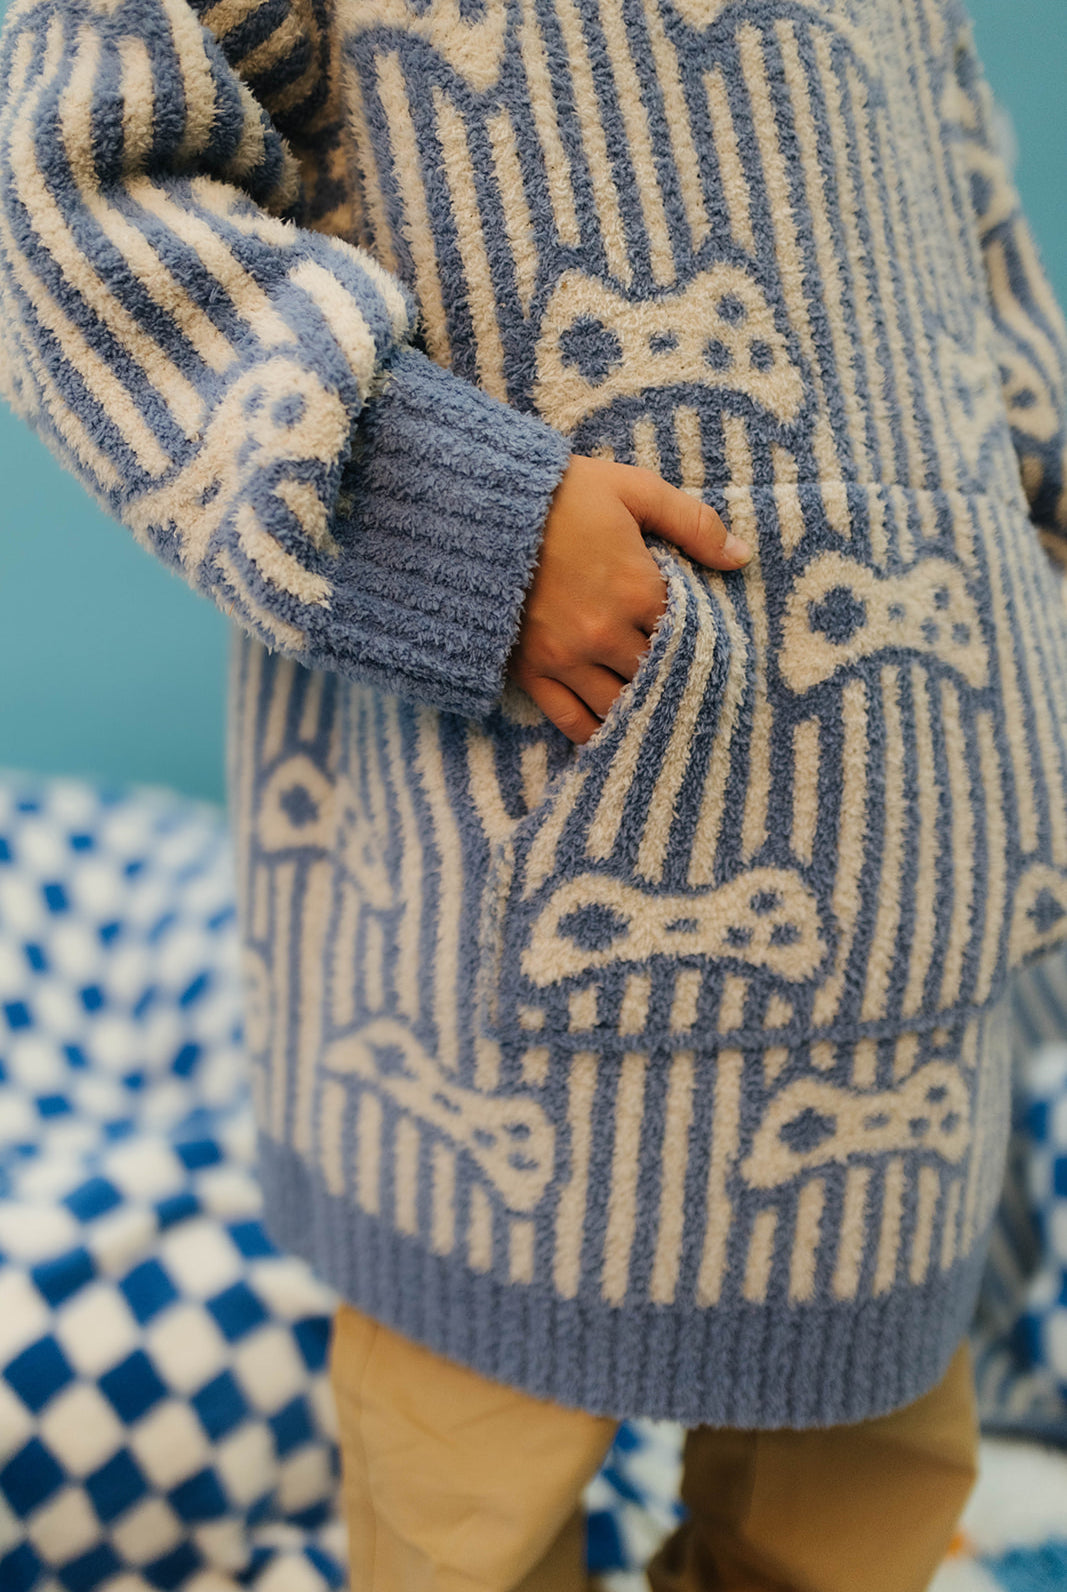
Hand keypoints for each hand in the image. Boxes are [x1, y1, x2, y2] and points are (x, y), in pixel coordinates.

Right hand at [506, 454, 752, 743]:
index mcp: (638, 590)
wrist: (477, 507)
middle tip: (690, 687)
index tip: (710, 646)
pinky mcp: (531, 671)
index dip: (702, 640)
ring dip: (639, 709)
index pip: (688, 634)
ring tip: (656, 713)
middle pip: (656, 674)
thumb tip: (742, 556)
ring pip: (619, 704)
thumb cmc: (560, 494)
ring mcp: (567, 658)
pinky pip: (571, 719)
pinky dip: (595, 733)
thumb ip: (692, 523)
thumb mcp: (633, 490)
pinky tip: (612, 735)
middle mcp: (605, 633)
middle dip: (672, 678)